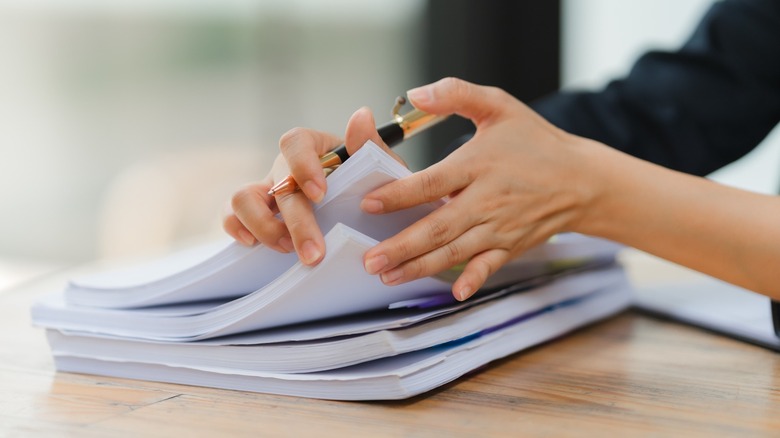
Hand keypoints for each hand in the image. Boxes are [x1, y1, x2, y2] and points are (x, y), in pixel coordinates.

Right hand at [223, 107, 403, 264]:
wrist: (370, 213)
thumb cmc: (372, 186)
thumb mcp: (380, 167)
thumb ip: (370, 145)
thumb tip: (362, 116)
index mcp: (313, 148)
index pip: (295, 143)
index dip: (302, 166)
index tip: (320, 195)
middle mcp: (286, 167)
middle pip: (278, 185)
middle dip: (296, 222)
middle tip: (315, 253)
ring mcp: (268, 191)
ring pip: (243, 198)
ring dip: (263, 226)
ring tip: (289, 249)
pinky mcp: (258, 214)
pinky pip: (233, 216)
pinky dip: (237, 229)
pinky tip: (256, 246)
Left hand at [361, 78, 601, 299]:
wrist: (582, 179)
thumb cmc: (535, 141)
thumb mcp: (498, 106)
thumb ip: (455, 93)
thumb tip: (415, 94)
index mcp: (478, 165)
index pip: (432, 183)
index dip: (399, 194)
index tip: (369, 203)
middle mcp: (487, 200)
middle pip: (438, 227)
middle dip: (402, 246)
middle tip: (370, 260)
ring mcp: (499, 227)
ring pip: (454, 251)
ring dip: (420, 266)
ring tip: (388, 276)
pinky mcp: (510, 246)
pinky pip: (489, 266)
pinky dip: (474, 280)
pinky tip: (455, 293)